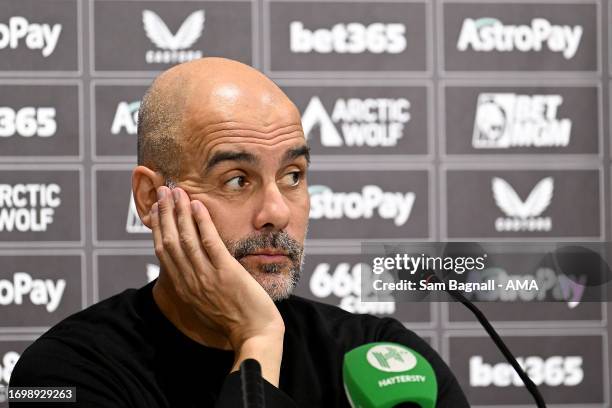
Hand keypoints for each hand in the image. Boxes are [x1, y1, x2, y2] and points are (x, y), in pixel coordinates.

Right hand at [150, 186, 284, 383]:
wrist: (255, 335)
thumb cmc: (235, 320)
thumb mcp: (206, 303)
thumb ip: (196, 284)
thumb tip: (191, 267)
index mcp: (184, 289)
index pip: (164, 253)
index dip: (158, 228)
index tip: (157, 209)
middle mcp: (190, 281)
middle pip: (170, 241)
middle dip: (165, 213)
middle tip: (162, 191)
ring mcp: (207, 277)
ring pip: (186, 239)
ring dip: (180, 212)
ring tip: (176, 191)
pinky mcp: (226, 273)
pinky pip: (210, 243)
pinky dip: (202, 222)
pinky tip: (198, 205)